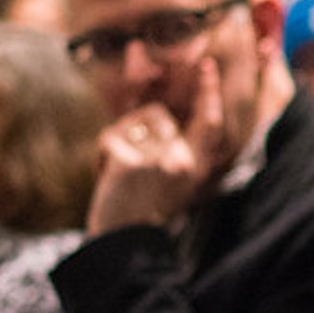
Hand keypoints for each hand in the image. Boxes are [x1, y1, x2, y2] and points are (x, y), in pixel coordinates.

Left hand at [87, 57, 225, 233]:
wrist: (123, 245)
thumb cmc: (143, 211)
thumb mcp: (173, 180)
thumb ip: (175, 147)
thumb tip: (161, 109)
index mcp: (197, 167)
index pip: (211, 122)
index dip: (210, 92)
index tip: (207, 67)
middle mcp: (182, 161)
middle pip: (159, 114)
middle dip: (140, 109)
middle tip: (135, 75)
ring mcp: (157, 160)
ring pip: (133, 122)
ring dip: (120, 138)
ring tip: (117, 169)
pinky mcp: (130, 162)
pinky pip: (111, 137)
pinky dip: (102, 153)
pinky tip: (105, 175)